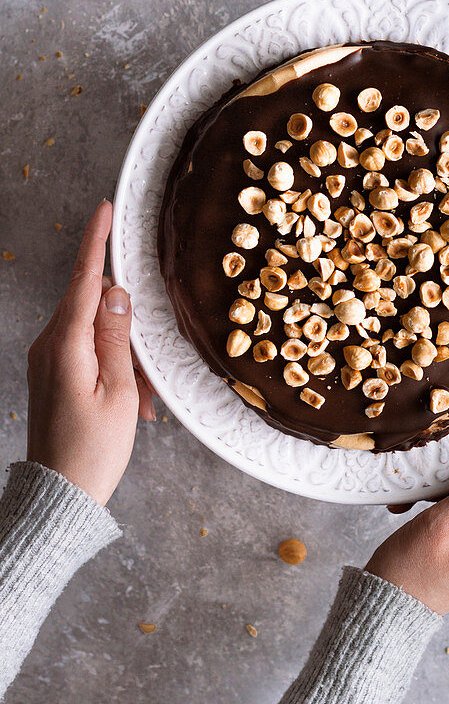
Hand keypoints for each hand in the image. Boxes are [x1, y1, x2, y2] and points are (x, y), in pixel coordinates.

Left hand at [26, 200, 154, 505]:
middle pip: (94, 307)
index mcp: (65, 345)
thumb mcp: (119, 390)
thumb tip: (117, 292)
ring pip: (95, 332)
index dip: (96, 243)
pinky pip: (87, 352)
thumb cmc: (93, 450)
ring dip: (125, 356)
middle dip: (128, 327)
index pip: (85, 280)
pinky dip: (114, 368)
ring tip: (139, 401)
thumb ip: (117, 336)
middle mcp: (49, 345)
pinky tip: (130, 402)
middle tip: (147, 370)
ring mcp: (47, 359)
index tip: (105, 210)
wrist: (61, 494)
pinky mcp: (52, 373)